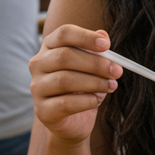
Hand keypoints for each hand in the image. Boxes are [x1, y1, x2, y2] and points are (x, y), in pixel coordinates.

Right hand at [29, 26, 122, 144]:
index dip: (85, 37)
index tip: (106, 45)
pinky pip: (65, 103)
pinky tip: (97, 100)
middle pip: (64, 56)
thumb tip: (103, 35)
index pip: (64, 33)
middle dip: (95, 64)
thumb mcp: (93, 68)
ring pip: (64, 80)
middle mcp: (38, 64)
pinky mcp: (42, 110)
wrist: (74, 121)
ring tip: (111, 86)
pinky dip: (86, 101)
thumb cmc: (83, 88)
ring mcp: (37, 87)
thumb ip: (97, 51)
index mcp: (50, 47)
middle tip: (116, 71)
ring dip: (94, 83)